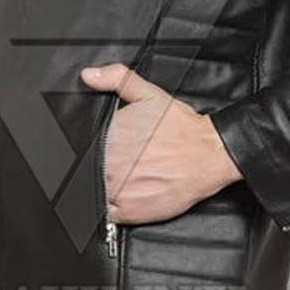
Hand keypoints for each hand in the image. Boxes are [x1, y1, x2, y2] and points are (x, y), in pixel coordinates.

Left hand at [80, 62, 242, 223]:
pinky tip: (120, 197)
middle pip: (86, 170)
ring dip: (100, 187)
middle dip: (93, 168)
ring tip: (118, 180)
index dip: (83, 151)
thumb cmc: (181, 127)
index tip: (91, 151)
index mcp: (110, 136)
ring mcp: (119, 189)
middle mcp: (111, 163)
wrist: (209, 154)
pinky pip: (106, 214)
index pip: (80, 148)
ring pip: (94, 191)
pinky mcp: (131, 210)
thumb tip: (89, 75)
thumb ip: (117, 79)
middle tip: (113, 165)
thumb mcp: (149, 94)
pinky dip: (109, 208)